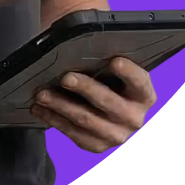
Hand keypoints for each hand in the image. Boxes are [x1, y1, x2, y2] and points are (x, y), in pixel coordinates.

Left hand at [29, 55, 154, 152]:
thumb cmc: (104, 77)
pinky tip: (40, 108)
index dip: (129, 72)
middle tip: (66, 77)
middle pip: (110, 103)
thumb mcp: (108, 65)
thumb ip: (103, 54)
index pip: (140, 82)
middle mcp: (135, 118)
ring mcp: (116, 135)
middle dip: (86, 88)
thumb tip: (81, 38)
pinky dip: (54, 119)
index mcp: (144, 95)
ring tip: (42, 94)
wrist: (99, 103)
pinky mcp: (97, 145)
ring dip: (61, 105)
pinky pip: (73, 133)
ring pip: (86, 120)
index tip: (114, 60)